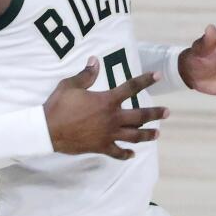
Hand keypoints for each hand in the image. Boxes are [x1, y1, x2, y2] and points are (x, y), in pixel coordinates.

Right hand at [43, 56, 169, 159]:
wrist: (48, 130)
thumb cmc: (59, 106)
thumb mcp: (71, 85)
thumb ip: (86, 74)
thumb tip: (95, 60)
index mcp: (107, 101)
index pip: (130, 88)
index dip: (145, 80)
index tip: (157, 76)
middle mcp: (112, 118)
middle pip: (140, 116)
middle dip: (155, 114)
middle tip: (167, 112)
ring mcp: (107, 134)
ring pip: (133, 136)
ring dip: (147, 135)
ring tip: (157, 134)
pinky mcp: (100, 147)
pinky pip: (117, 152)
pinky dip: (125, 154)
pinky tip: (131, 155)